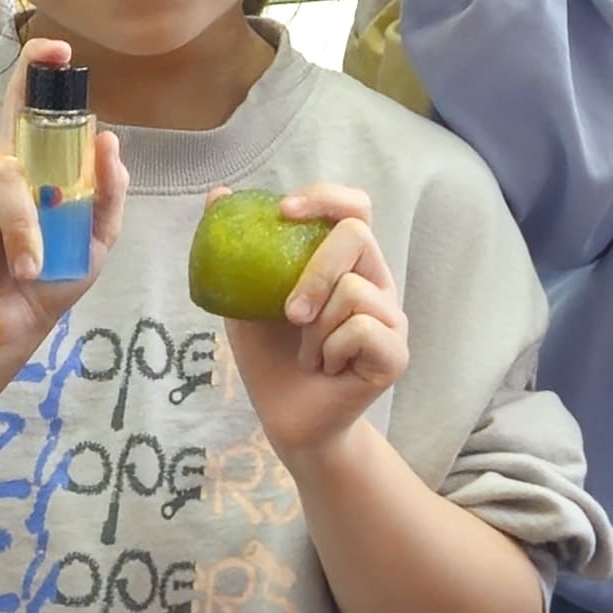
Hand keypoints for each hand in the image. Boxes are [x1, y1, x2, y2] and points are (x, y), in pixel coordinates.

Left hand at [214, 182, 405, 459]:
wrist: (286, 418)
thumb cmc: (270, 356)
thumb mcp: (244, 299)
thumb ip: (236, 251)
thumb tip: (217, 195)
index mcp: (347, 262)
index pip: (354, 207)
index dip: (325, 197)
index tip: (283, 211)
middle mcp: (376, 282)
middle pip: (357, 236)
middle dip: (314, 271)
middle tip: (289, 313)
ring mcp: (390, 317)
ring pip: (354, 291)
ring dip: (315, 330)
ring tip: (309, 354)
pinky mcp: (395, 353)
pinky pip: (362, 330)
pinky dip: (330, 352)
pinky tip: (328, 369)